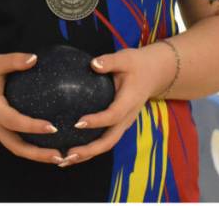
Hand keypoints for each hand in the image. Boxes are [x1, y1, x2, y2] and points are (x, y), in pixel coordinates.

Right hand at [0, 49, 64, 164]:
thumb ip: (14, 61)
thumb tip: (35, 58)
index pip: (15, 122)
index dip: (34, 127)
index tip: (53, 128)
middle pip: (16, 146)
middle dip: (37, 154)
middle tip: (60, 156)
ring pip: (14, 146)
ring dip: (34, 154)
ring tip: (56, 156)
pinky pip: (12, 140)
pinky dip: (28, 145)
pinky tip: (44, 142)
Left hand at [57, 43, 174, 167]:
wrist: (153, 73)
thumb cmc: (136, 64)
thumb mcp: (125, 58)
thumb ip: (109, 61)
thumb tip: (93, 64)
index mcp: (129, 101)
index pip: (113, 115)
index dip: (97, 121)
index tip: (77, 123)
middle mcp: (127, 117)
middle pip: (109, 140)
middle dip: (90, 150)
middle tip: (68, 154)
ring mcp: (123, 124)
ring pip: (107, 144)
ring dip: (87, 155)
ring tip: (65, 161)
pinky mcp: (118, 125)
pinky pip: (104, 140)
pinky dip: (90, 150)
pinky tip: (71, 152)